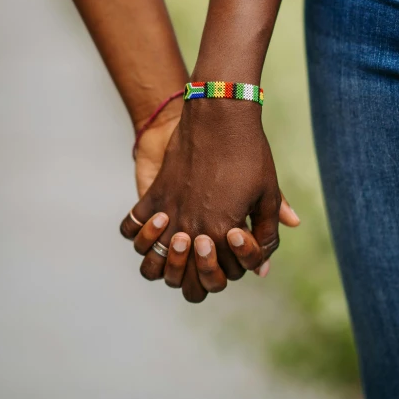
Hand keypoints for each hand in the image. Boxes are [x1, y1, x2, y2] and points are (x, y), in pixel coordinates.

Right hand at [122, 98, 291, 301]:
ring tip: (178, 241)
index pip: (223, 277)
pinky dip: (138, 232)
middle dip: (196, 277)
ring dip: (163, 263)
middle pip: (183, 283)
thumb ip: (267, 236)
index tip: (237, 238)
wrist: (220, 114)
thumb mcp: (268, 195)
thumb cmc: (249, 153)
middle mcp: (191, 230)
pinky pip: (130, 227)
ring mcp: (168, 214)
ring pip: (150, 265)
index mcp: (223, 233)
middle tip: (206, 250)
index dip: (233, 267)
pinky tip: (158, 221)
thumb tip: (261, 270)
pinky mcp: (153, 195)